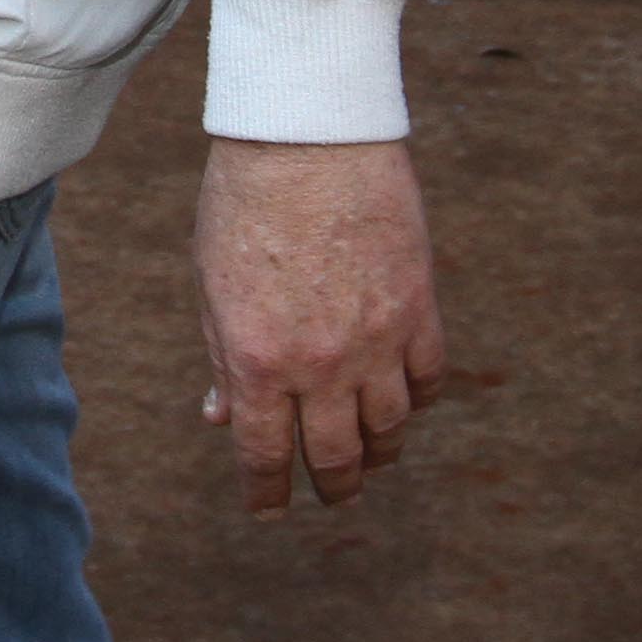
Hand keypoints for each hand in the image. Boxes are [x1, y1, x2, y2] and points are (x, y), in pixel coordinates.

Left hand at [194, 139, 449, 514]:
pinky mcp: (418, 307)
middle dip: (333, 487)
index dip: (266, 494)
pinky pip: (429, 377)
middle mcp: (321, 364)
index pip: (265, 456)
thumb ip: (221, 356)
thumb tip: (221, 417)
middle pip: (337, 458)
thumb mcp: (212, 282)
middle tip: (333, 495)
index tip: (269, 509)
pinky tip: (407, 399)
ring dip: (380, 453)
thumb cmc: (245, 200)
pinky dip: (419, 398)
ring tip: (372, 457)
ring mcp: (376, 340)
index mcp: (257, 361)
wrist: (307, 133)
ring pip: (390, 429)